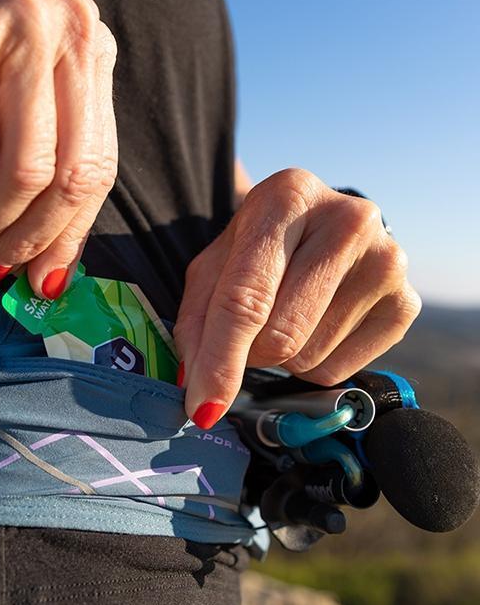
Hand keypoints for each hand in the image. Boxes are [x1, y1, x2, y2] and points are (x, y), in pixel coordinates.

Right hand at [0, 0, 117, 296]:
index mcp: (87, 49)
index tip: (41, 279)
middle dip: (26, 241)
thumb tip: (48, 266)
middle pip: (69, 175)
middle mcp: (68, 30)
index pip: (97, 165)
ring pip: (21, 173)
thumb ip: (30, 178)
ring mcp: (20, 27)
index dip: (69, 235)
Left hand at [173, 168, 421, 428]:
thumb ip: (197, 322)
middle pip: (281, 334)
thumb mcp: (214, 267)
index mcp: (288, 197)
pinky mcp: (407, 302)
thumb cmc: (255, 248)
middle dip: (248, 354)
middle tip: (244, 336)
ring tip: (285, 315)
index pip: (247, 297)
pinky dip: (311, 364)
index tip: (203, 406)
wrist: (316, 227)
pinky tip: (314, 325)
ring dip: (280, 357)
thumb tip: (200, 392)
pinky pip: (338, 371)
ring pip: (308, 358)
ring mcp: (387, 260)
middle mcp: (348, 220)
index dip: (220, 358)